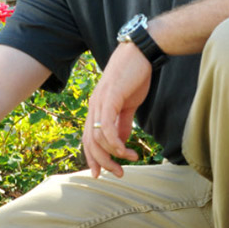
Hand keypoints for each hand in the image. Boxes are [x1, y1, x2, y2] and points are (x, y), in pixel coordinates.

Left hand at [83, 42, 151, 177]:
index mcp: (96, 108)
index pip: (88, 138)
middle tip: (118, 174)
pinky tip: (126, 150)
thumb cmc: (134, 77)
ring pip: (97, 138)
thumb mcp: (128, 104)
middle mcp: (93, 107)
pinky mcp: (109, 99)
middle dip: (102, 162)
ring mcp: (99, 103)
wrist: (140, 53)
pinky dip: (115, 143)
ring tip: (130, 160)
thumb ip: (123, 122)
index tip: (101, 174)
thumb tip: (122, 141)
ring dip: (113, 154)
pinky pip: (106, 127)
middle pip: (89, 142)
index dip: (92, 158)